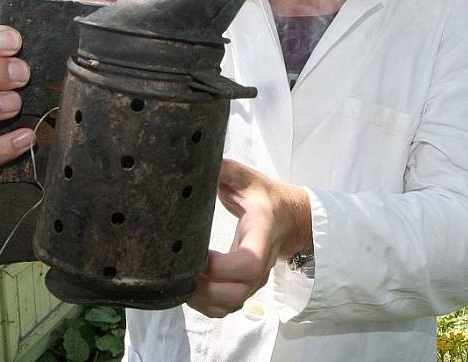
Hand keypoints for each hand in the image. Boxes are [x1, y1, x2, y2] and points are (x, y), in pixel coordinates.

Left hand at [187, 159, 311, 317]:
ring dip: (202, 300)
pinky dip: (206, 305)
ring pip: (230, 305)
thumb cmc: (265, 196)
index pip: (248, 263)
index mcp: (261, 234)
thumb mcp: (247, 178)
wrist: (290, 218)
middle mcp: (261, 263)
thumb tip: (196, 160)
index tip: (198, 255)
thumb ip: (225, 170)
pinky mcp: (247, 286)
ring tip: (178, 281)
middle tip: (177, 272)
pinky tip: (189, 288)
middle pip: (236, 293)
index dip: (220, 267)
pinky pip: (227, 307)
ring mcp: (255, 279)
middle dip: (204, 289)